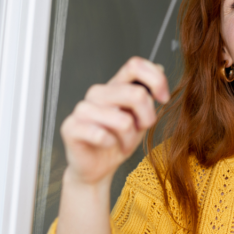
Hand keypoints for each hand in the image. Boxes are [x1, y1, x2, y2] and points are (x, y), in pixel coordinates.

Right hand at [60, 57, 169, 187]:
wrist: (97, 168)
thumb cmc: (118, 141)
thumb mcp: (141, 118)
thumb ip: (147, 94)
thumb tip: (160, 67)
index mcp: (115, 85)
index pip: (135, 65)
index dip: (156, 79)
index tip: (163, 99)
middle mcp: (98, 93)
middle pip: (135, 94)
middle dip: (147, 117)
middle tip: (141, 130)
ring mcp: (83, 109)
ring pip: (123, 120)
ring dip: (129, 138)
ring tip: (124, 144)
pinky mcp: (71, 127)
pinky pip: (101, 134)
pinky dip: (111, 144)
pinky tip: (107, 145)